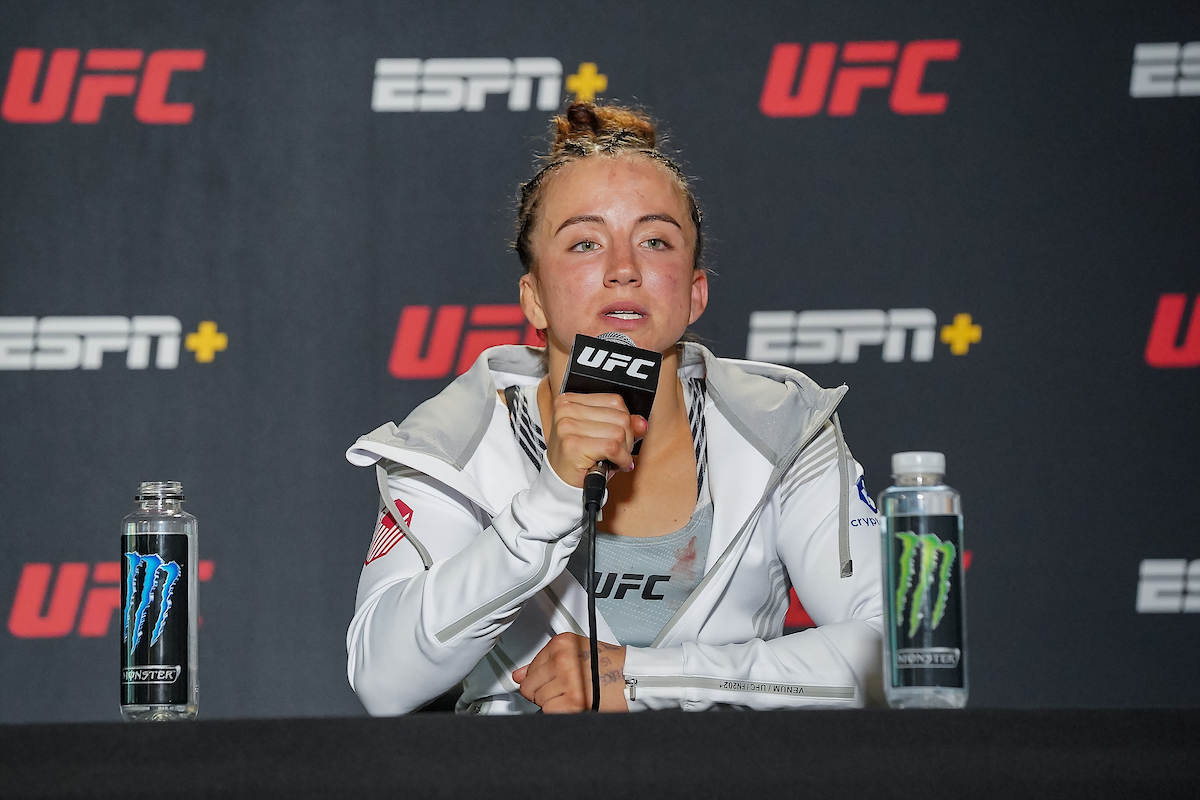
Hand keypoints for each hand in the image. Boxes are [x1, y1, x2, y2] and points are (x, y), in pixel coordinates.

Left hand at [512, 632, 628, 712]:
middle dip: (542, 691)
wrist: (634, 677)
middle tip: (562, 690)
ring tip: (571, 695)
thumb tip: (519, 675)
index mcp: (561, 643)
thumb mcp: (575, 652)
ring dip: (552, 702)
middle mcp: (562, 659)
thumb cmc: (611, 665)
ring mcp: (567, 680)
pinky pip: (549, 711)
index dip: (540, 678)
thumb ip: (544, 662)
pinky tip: (572, 704)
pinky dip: (559, 712)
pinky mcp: (573, 700)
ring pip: (538, 700)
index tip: (550, 680)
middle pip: (529, 685)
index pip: (530, 667)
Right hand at [545, 391, 647, 487]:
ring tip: (614, 459)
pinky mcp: (573, 444)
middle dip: (627, 438)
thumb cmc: (579, 458)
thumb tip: (641, 422)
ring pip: (619, 432)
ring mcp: (567, 426)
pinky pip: (613, 447)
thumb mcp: (602, 436)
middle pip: (620, 416)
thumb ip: (623, 426)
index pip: (615, 401)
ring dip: (624, 451)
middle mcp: (566, 410)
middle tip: (618, 452)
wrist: (560, 483)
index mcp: (570, 401)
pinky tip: (616, 465)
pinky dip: (621, 459)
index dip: (625, 422)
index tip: (620, 437)